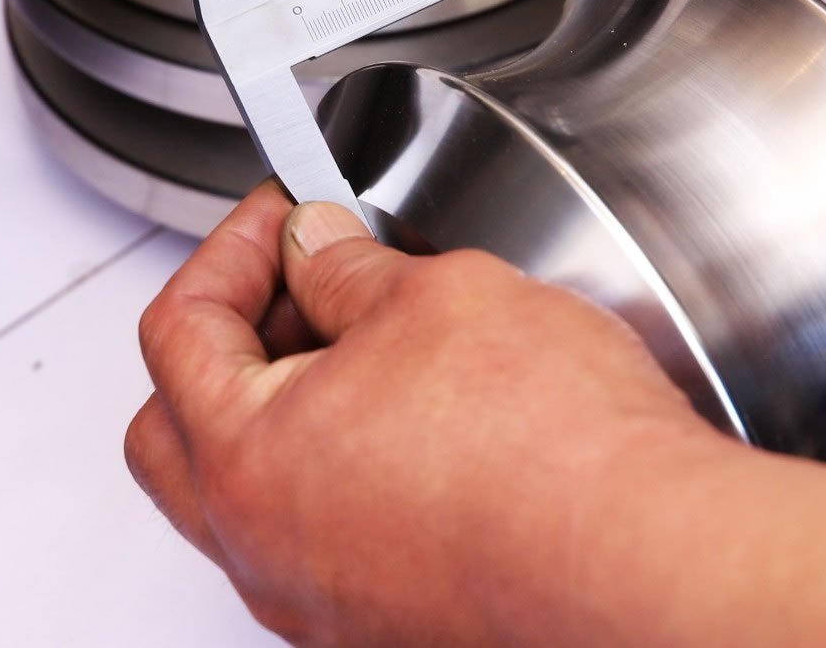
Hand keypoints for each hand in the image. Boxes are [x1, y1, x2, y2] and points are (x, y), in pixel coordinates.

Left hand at [124, 182, 718, 645]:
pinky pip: (321, 534)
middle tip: (299, 282)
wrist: (646, 558)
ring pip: (250, 491)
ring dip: (284, 408)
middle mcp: (265, 548)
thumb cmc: (553, 449)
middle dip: (228, 337)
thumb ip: (346, 266)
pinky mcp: (385, 621)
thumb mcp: (437, 295)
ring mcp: (321, 599)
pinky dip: (339, 468)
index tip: (285, 218)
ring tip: (370, 345)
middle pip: (179, 427)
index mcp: (246, 458)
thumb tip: (316, 250)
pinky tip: (415, 423)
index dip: (232, 249)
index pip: (179, 331)